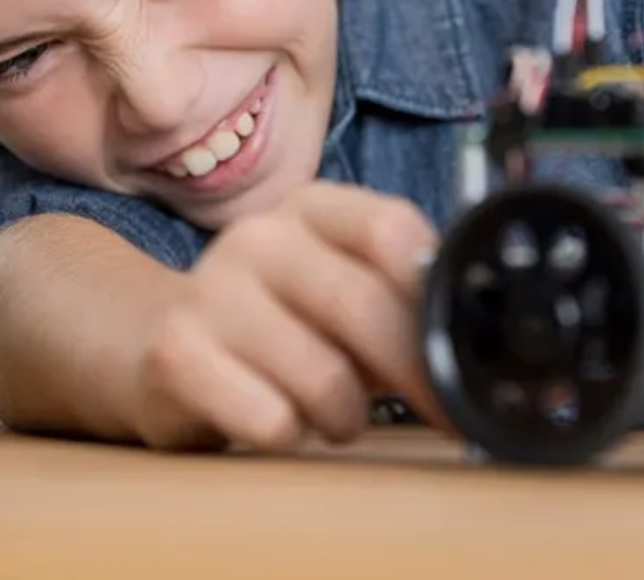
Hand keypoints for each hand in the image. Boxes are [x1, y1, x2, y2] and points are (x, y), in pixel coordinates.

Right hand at [135, 181, 446, 450]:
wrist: (165, 344)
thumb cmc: (282, 322)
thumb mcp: (340, 288)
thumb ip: (399, 293)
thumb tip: (478, 334)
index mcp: (310, 208)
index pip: (388, 226)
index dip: (432, 292)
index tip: (462, 342)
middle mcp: (258, 237)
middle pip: (363, 305)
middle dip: (416, 374)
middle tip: (440, 411)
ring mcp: (211, 290)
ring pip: (323, 378)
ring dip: (346, 416)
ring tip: (332, 411)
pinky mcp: (176, 354)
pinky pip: (271, 420)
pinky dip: (291, 436)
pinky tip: (277, 417)